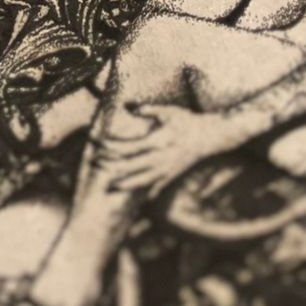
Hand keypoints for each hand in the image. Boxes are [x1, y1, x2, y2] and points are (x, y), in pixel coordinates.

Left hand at [96, 104, 240, 191]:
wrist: (211, 137)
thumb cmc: (188, 122)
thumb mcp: (170, 111)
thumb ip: (149, 110)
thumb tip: (130, 107)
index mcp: (158, 143)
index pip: (129, 147)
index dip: (112, 146)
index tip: (98, 143)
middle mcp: (161, 159)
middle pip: (132, 166)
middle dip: (112, 166)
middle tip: (95, 164)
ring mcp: (168, 169)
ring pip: (144, 180)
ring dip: (126, 183)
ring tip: (110, 187)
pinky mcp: (174, 174)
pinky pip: (158, 185)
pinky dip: (149, 191)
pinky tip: (141, 199)